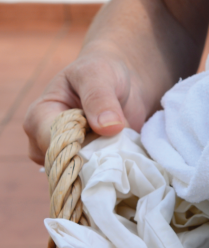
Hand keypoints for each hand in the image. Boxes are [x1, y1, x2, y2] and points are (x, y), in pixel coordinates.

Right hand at [23, 46, 149, 164]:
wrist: (124, 80)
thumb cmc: (102, 70)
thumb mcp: (98, 74)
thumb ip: (100, 98)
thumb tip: (109, 127)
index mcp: (40, 117)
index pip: (51, 144)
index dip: (78, 146)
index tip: (105, 136)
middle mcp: (49, 141)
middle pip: (65, 166)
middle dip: (94, 160)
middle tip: (119, 145)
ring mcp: (71, 156)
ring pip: (82, 176)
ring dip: (106, 166)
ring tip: (125, 148)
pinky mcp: (92, 163)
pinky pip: (99, 177)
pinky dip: (115, 170)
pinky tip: (129, 157)